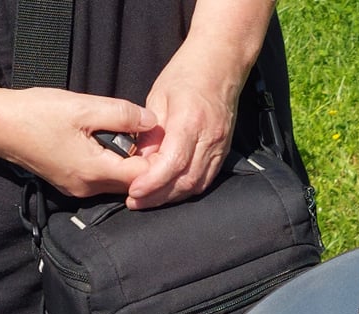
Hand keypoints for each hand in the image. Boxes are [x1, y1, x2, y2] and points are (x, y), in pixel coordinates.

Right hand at [0, 86, 154, 196]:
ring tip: (129, 137)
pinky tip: (109, 144)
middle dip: (145, 162)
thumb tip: (152, 122)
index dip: (157, 157)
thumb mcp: (82, 108)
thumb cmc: (35, 113)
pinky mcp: (71, 184)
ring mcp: (79, 190)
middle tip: (147, 136)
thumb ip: (122, 114)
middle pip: (134, 183)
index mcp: (95, 172)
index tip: (158, 138)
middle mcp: (89, 188)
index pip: (144, 176)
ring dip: (128, 163)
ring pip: (119, 183)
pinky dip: (112, 165)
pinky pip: (103, 180)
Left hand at [126, 37, 244, 208]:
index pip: (173, 163)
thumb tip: (140, 162)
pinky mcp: (224, 151)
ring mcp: (220, 147)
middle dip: (159, 196)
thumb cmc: (187, 74)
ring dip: (173, 197)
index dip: (153, 182)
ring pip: (197, 184)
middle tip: (136, 203)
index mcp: (190, 121)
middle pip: (185, 180)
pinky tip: (172, 191)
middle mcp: (209, 138)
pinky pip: (206, 179)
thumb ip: (150, 133)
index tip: (134, 192)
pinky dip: (188, 189)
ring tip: (150, 200)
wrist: (221, 64)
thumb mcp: (158, 97)